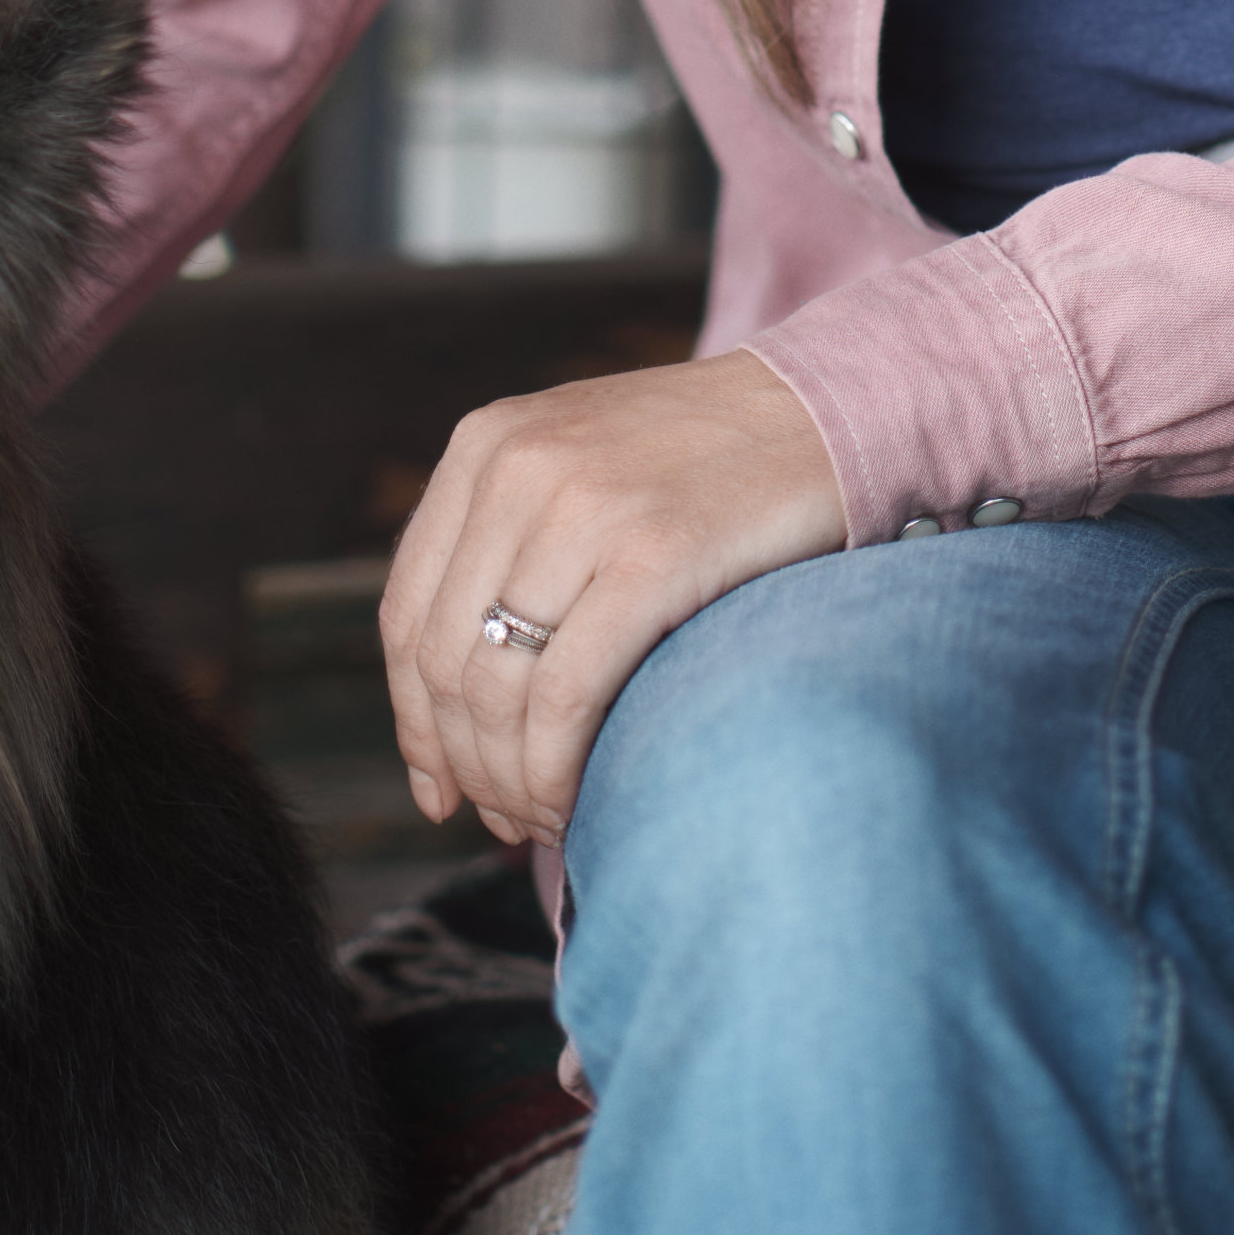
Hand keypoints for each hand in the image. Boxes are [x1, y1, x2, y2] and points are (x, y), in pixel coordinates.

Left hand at [378, 351, 846, 850]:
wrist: (828, 412)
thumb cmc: (708, 467)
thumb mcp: (578, 469)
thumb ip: (507, 553)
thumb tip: (447, 716)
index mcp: (485, 446)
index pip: (406, 615)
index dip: (415, 722)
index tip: (440, 791)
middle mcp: (517, 468)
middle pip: (444, 662)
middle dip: (466, 765)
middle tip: (502, 822)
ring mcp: (583, 507)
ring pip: (496, 689)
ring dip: (509, 781)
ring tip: (544, 821)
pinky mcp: (653, 556)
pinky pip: (565, 697)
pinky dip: (556, 770)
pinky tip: (574, 804)